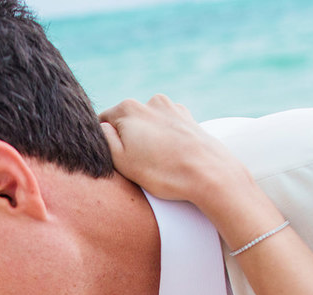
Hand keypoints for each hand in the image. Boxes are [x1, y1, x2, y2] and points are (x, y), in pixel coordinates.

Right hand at [98, 95, 245, 206]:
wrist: (210, 174)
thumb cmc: (163, 172)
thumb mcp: (121, 160)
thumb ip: (105, 139)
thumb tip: (103, 127)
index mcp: (128, 108)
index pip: (103, 123)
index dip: (106, 144)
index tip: (116, 162)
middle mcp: (151, 102)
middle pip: (128, 123)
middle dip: (129, 141)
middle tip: (138, 167)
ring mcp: (172, 108)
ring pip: (149, 126)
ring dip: (148, 141)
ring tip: (158, 165)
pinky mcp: (189, 120)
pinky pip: (168, 130)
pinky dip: (166, 141)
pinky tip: (172, 159)